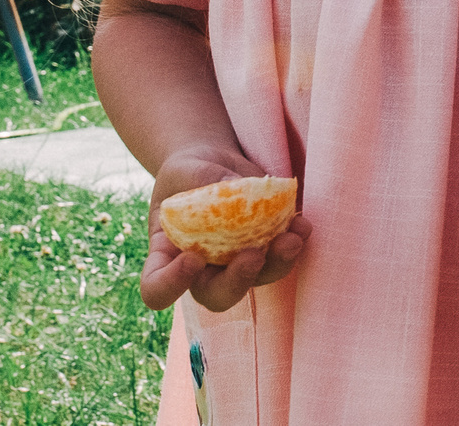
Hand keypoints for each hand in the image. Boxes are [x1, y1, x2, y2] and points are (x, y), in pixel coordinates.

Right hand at [138, 144, 310, 313]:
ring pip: (257, 280)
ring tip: (293, 236)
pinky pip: (280, 257)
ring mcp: (234, 263)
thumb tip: (233, 188)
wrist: (212, 163)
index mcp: (167, 256)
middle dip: (238, 282)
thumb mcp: (184, 168)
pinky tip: (301, 225)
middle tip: (253, 255)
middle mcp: (201, 270)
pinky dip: (293, 242)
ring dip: (277, 263)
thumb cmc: (187, 171)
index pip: (157, 289)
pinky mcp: (263, 249)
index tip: (192, 259)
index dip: (172, 285)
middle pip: (216, 296)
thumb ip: (202, 181)